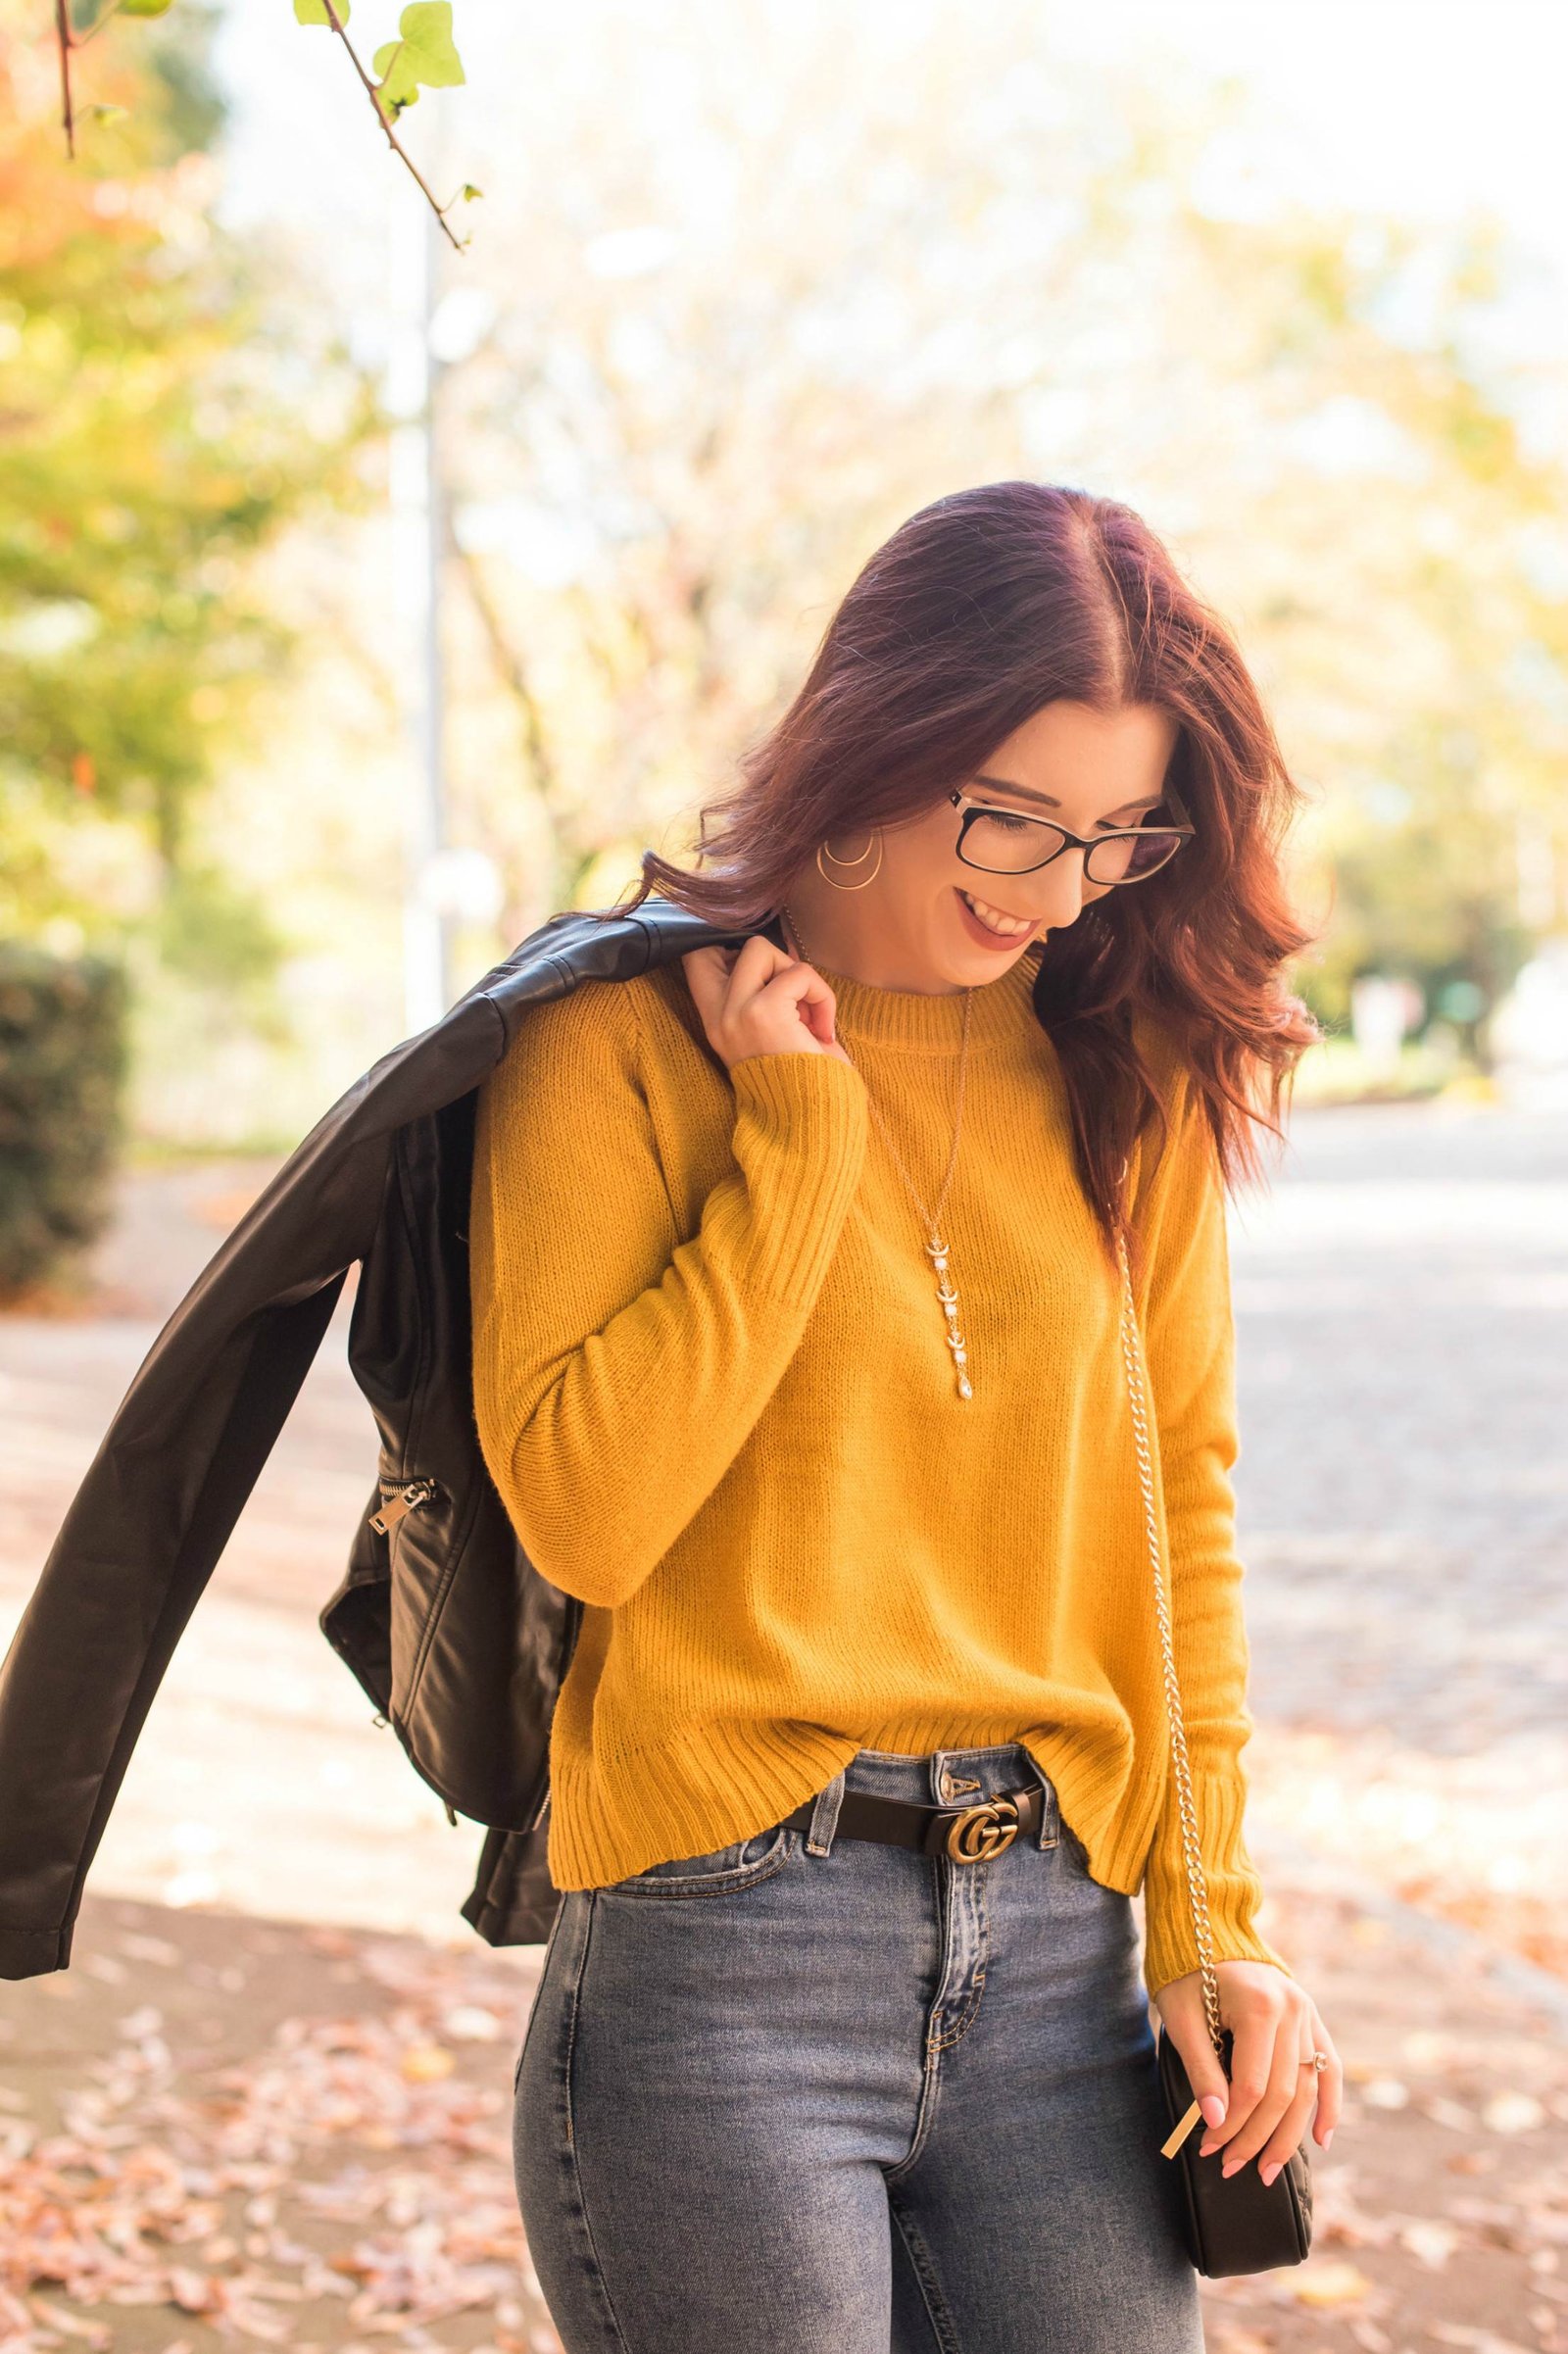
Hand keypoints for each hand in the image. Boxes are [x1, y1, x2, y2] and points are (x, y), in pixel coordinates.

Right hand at [681, 936, 855, 1072]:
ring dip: (796, 973)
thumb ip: (761, 995)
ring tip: (809, 1015)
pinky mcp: (764, 1011)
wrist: (810, 1122)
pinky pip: (800, 973)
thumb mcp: (768, 1035)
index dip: (729, 950)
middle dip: (769, 959)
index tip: (767, 978)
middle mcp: (718, 1016)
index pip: (696, 960)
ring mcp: (736, 1012)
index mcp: (715, 1023)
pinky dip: (822, 995)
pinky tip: (823, 1029)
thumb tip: (781, 955)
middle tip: (791, 996)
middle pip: (725, 945)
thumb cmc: (801, 1082)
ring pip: (761, 948)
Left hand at [1153, 1961, 1341, 2182]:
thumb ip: (1202, 2070)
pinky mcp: (1312, 2017)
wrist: (1207, 1929)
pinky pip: (1328, 2067)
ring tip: (1268, 2170)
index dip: (1232, 2124)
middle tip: (1231, 2167)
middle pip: (1283, 2093)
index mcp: (1259, 2005)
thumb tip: (1217, 2123)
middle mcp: (1292, 2009)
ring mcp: (1307, 2012)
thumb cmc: (1186, 1973)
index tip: (1209, 2147)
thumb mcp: (1181, 2018)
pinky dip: (1328, 2104)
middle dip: (1257, 2137)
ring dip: (1290, 2134)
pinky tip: (1321, 2138)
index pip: (1252, 2086)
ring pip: (1308, 2087)